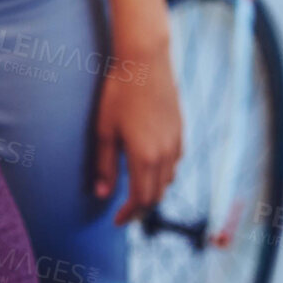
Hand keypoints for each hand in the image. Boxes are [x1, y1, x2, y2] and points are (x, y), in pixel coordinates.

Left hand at [93, 47, 181, 226]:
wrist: (146, 61)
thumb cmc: (119, 93)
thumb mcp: (105, 130)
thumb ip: (105, 165)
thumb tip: (102, 194)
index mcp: (144, 157)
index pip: (140, 199)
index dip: (129, 214)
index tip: (117, 220)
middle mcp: (165, 154)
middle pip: (157, 195)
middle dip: (141, 208)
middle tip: (125, 212)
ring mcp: (176, 142)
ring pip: (168, 180)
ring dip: (153, 191)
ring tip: (135, 191)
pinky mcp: (180, 131)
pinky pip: (174, 163)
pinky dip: (163, 174)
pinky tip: (150, 167)